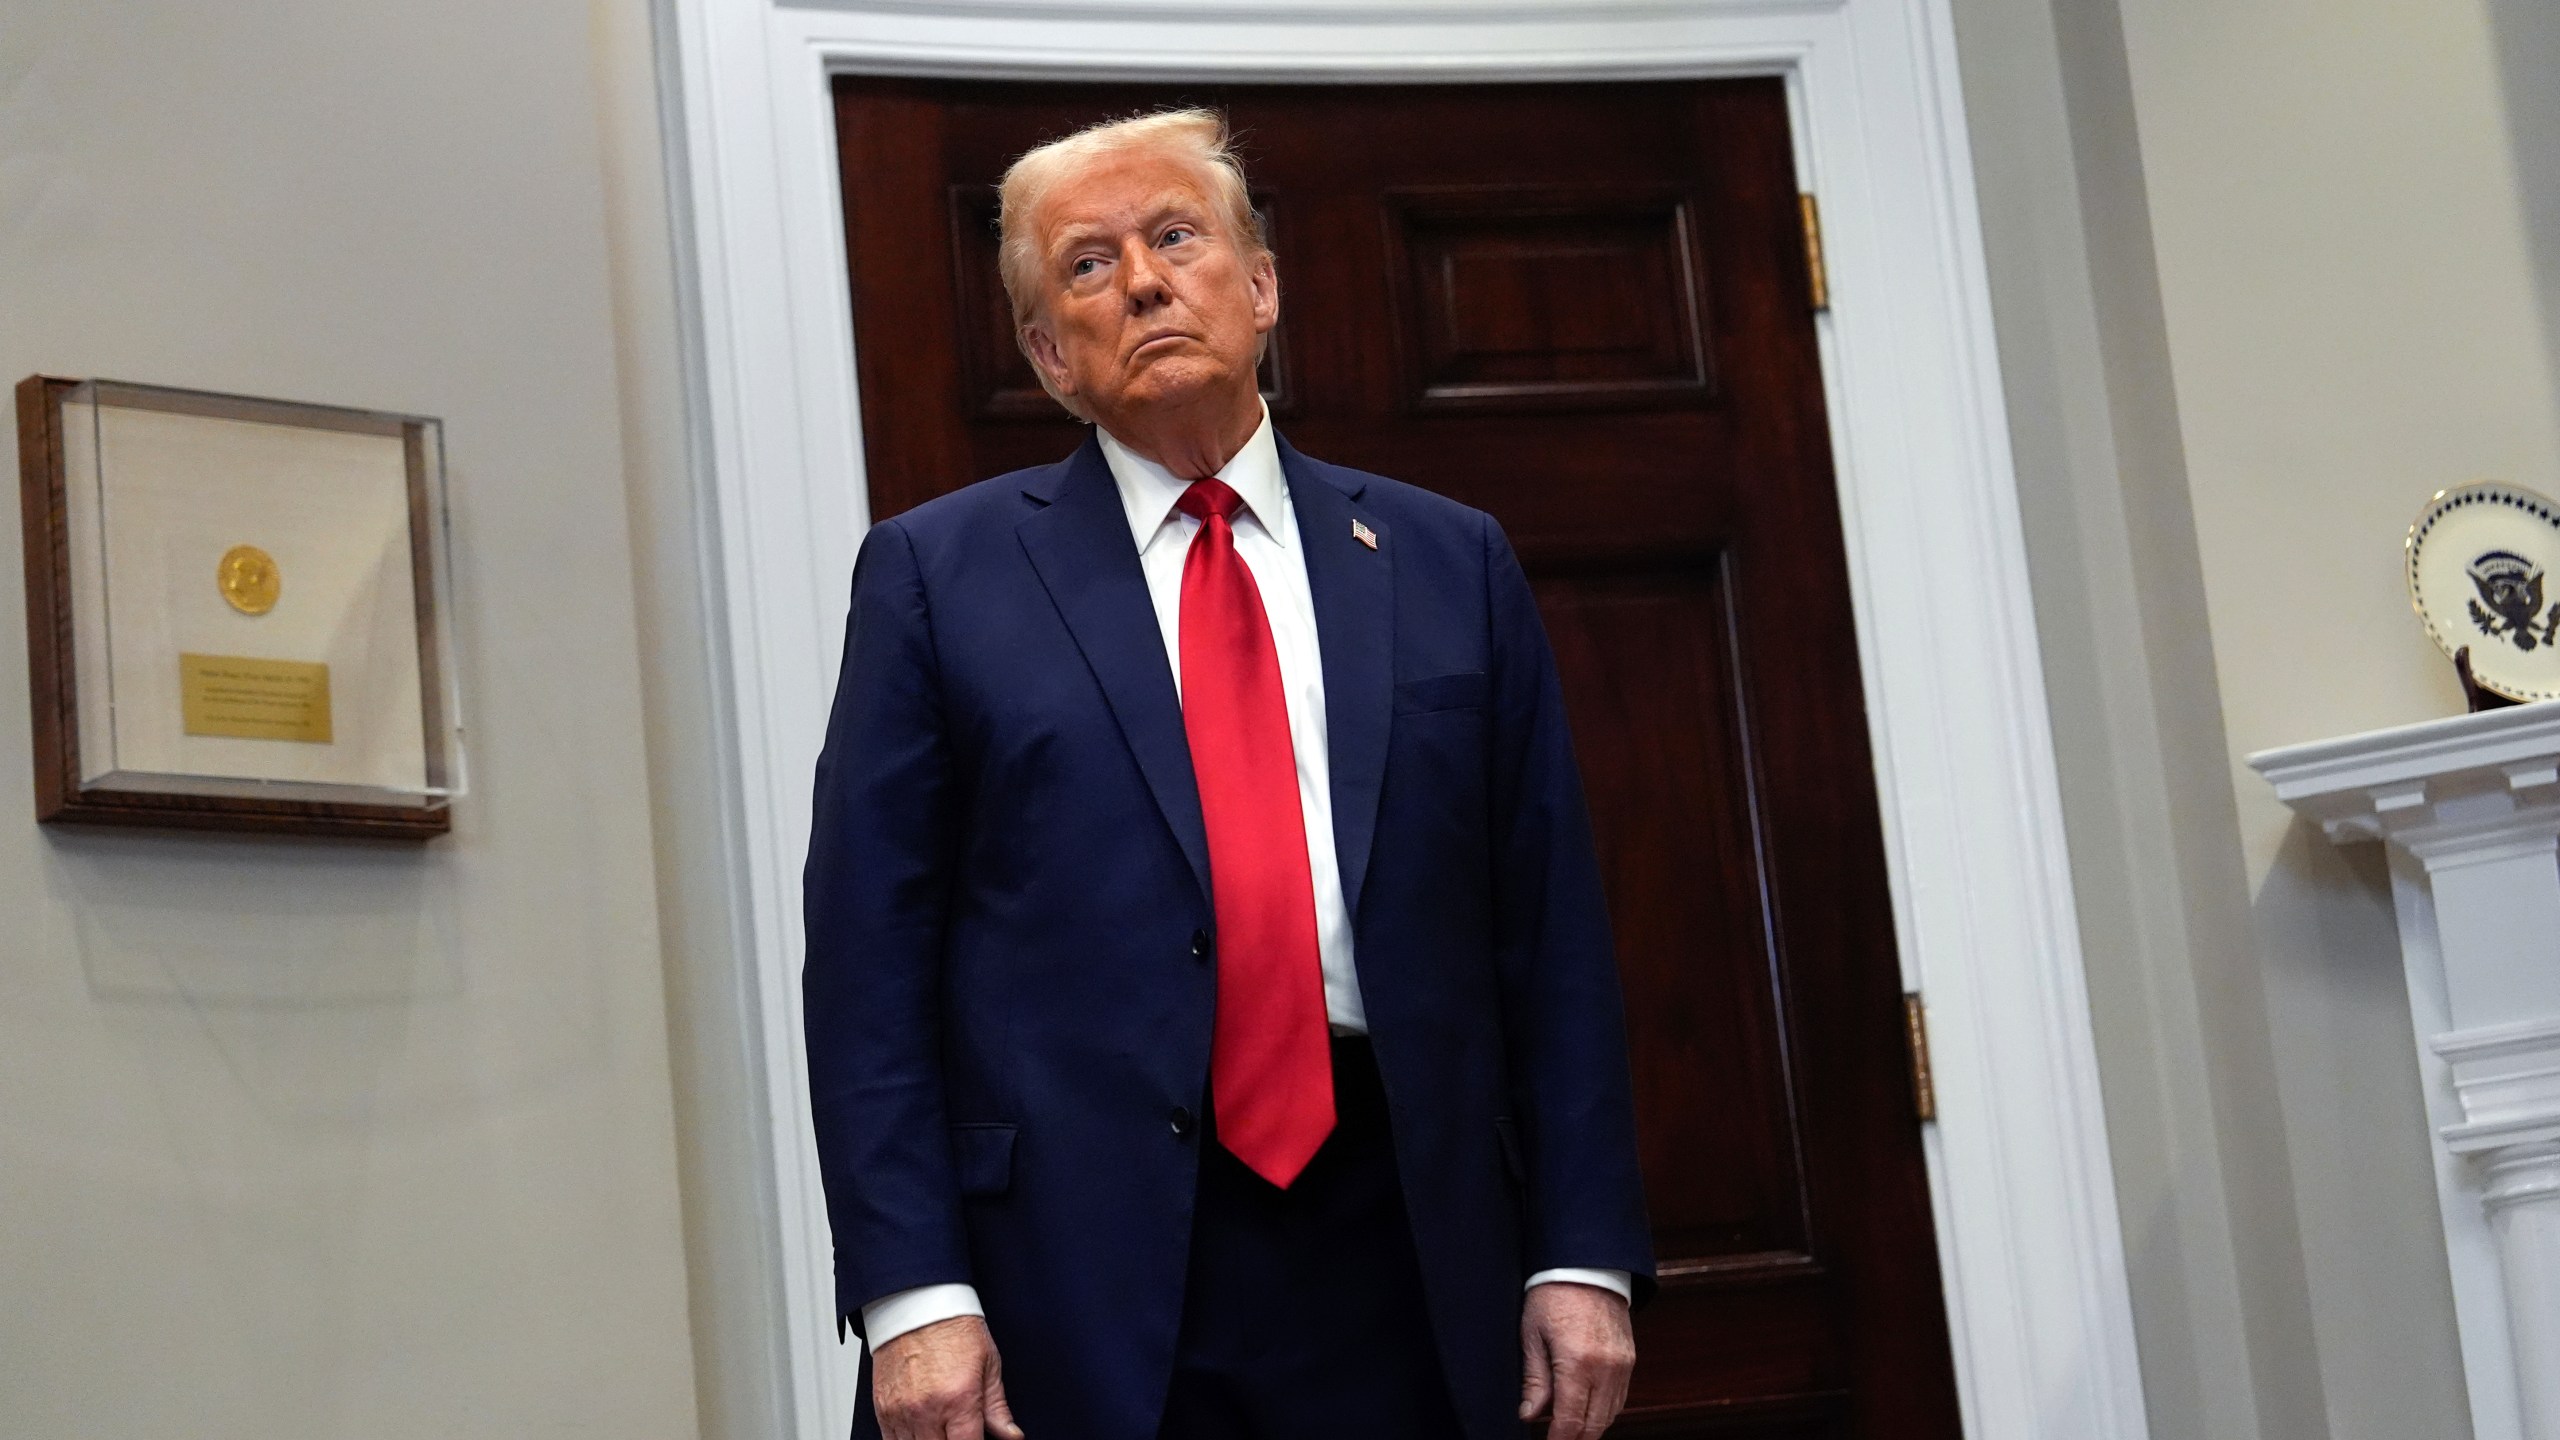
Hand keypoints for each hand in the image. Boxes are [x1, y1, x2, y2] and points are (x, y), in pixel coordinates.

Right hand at [871, 1315, 1023, 1439]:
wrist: (917, 1305)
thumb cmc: (953, 1329)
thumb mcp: (988, 1365)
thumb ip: (997, 1408)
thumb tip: (1011, 1435)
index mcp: (959, 1400)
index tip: (976, 1437)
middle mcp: (928, 1410)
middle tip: (960, 1431)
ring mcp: (902, 1412)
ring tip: (941, 1429)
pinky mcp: (883, 1409)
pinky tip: (921, 1431)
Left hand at [1519, 1281, 1634, 1439]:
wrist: (1587, 1265)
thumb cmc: (1553, 1293)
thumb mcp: (1532, 1335)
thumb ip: (1534, 1379)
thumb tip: (1529, 1415)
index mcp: (1577, 1362)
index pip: (1570, 1421)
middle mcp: (1606, 1368)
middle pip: (1594, 1425)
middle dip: (1574, 1438)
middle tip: (1556, 1437)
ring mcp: (1622, 1365)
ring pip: (1610, 1415)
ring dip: (1590, 1426)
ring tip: (1567, 1424)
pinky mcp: (1630, 1359)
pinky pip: (1620, 1398)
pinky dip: (1604, 1410)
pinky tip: (1586, 1407)